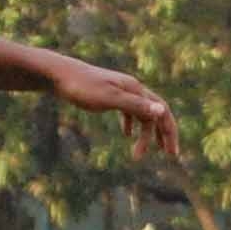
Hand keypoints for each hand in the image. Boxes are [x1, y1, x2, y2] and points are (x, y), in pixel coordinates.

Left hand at [49, 60, 178, 157]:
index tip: (171, 154)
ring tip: (140, 153)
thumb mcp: (110, 99)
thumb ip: (135, 106)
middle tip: (169, 155)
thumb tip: (162, 112)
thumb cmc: (82, 87)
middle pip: (156, 112)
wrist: (59, 74)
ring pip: (141, 113)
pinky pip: (127, 109)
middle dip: (164, 134)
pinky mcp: (109, 94)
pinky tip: (126, 134)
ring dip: (146, 133)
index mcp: (135, 90)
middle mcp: (132, 88)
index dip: (170, 132)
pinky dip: (130, 123)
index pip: (162, 111)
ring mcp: (121, 91)